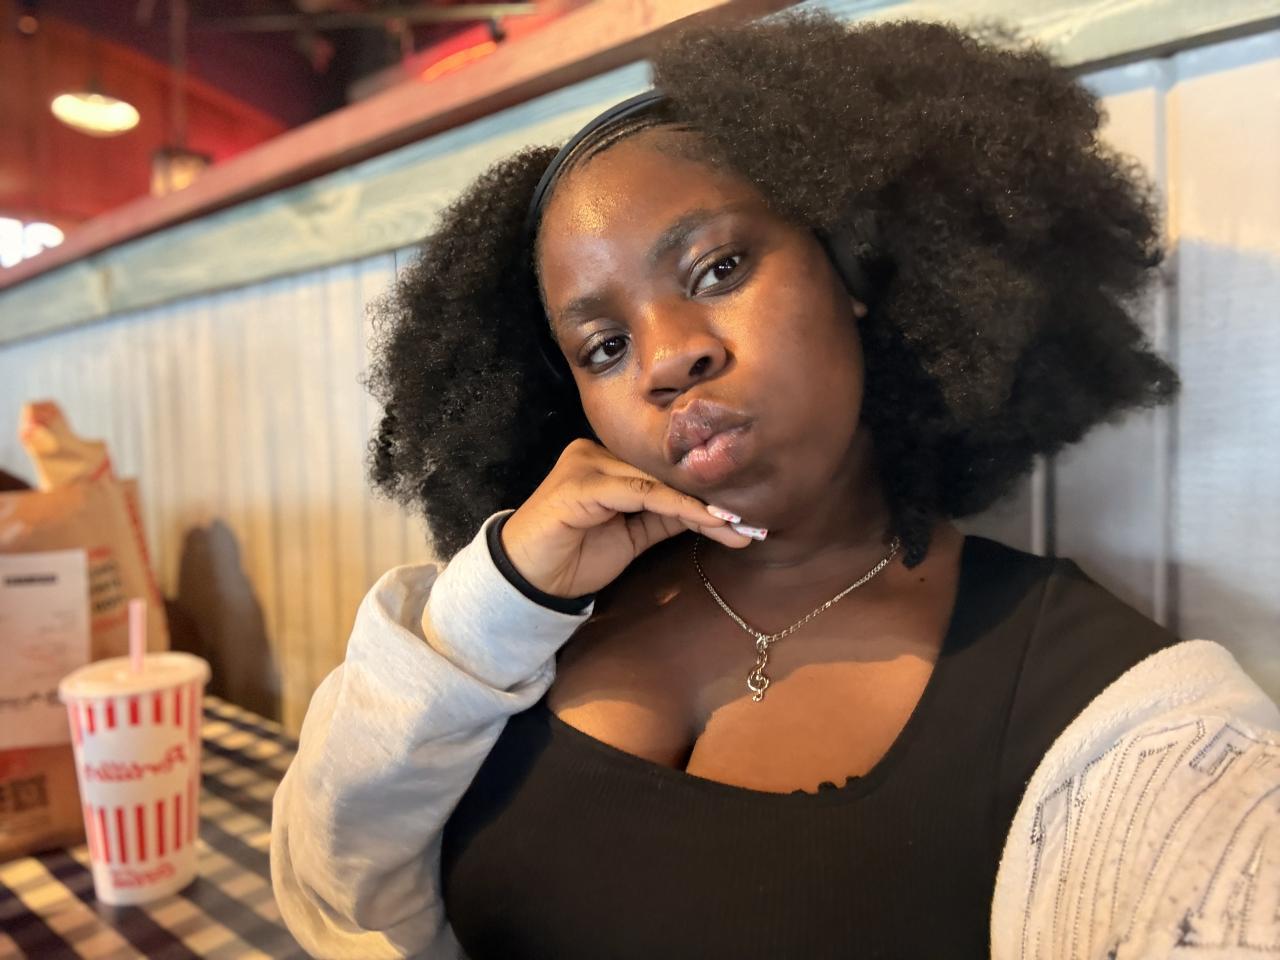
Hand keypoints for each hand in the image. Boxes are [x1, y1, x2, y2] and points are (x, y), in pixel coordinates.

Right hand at [500, 439, 752, 597]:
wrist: (526, 582)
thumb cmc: (573, 559)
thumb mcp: (631, 536)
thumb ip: (664, 517)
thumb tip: (711, 512)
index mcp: (606, 460)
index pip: (664, 472)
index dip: (704, 494)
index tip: (746, 519)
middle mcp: (596, 452)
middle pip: (665, 472)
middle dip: (711, 500)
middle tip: (752, 524)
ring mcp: (587, 464)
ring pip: (657, 480)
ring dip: (701, 506)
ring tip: (737, 526)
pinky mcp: (582, 484)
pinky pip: (641, 492)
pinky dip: (678, 506)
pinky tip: (707, 520)